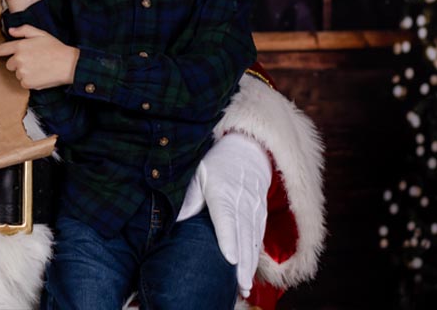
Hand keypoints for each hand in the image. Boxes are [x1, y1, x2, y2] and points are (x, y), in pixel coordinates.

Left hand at [0, 24, 77, 89]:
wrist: (69, 64)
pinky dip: (30, 80)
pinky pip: (23, 82)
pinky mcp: (26, 83)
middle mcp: (19, 59)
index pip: (0, 50)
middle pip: (10, 64)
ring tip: (40, 67)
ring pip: (17, 73)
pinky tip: (41, 75)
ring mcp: (22, 71)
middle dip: (19, 62)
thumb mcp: (41, 34)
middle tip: (35, 60)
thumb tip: (12, 31)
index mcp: (20, 45)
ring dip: (26, 72)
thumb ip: (24, 30)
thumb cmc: (55, 48)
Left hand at [177, 132, 271, 297]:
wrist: (248, 153)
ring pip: (253, 241)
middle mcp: (242, 203)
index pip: (226, 218)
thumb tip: (177, 222)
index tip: (229, 259)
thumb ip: (190, 199)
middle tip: (239, 285)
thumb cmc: (217, 165)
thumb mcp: (198, 174)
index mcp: (222, 192)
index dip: (228, 239)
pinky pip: (258, 238)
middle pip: (242, 235)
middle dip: (242, 262)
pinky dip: (255, 257)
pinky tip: (250, 273)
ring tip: (244, 286)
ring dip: (250, 265)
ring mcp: (254, 210)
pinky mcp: (260, 215)